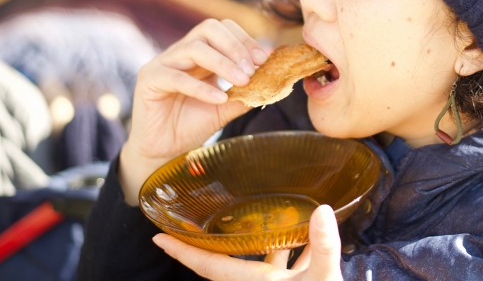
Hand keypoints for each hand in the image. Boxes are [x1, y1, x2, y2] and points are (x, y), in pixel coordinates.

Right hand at [119, 19, 268, 203]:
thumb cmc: (192, 127)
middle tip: (253, 69)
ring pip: (194, 48)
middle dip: (235, 46)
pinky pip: (176, 77)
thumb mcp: (226, 108)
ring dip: (223, 63)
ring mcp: (163, 63)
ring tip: (242, 81)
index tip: (264, 59)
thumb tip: (273, 81)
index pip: (223, 30)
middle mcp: (180, 53)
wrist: (163, 153)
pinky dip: (201, 87)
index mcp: (200, 54)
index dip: (245, 40)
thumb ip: (246, 93)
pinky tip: (219, 99)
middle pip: (208, 28)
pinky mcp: (149, 79)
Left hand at [153, 205, 343, 280]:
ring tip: (269, 209)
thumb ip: (323, 247)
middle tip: (205, 214)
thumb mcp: (324, 279)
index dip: (183, 252)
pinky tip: (313, 230)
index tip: (158, 236)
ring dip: (266, 238)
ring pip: (265, 259)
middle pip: (229, 260)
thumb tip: (321, 210)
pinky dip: (300, 247)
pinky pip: (293, 264)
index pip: (209, 266)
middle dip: (218, 239)